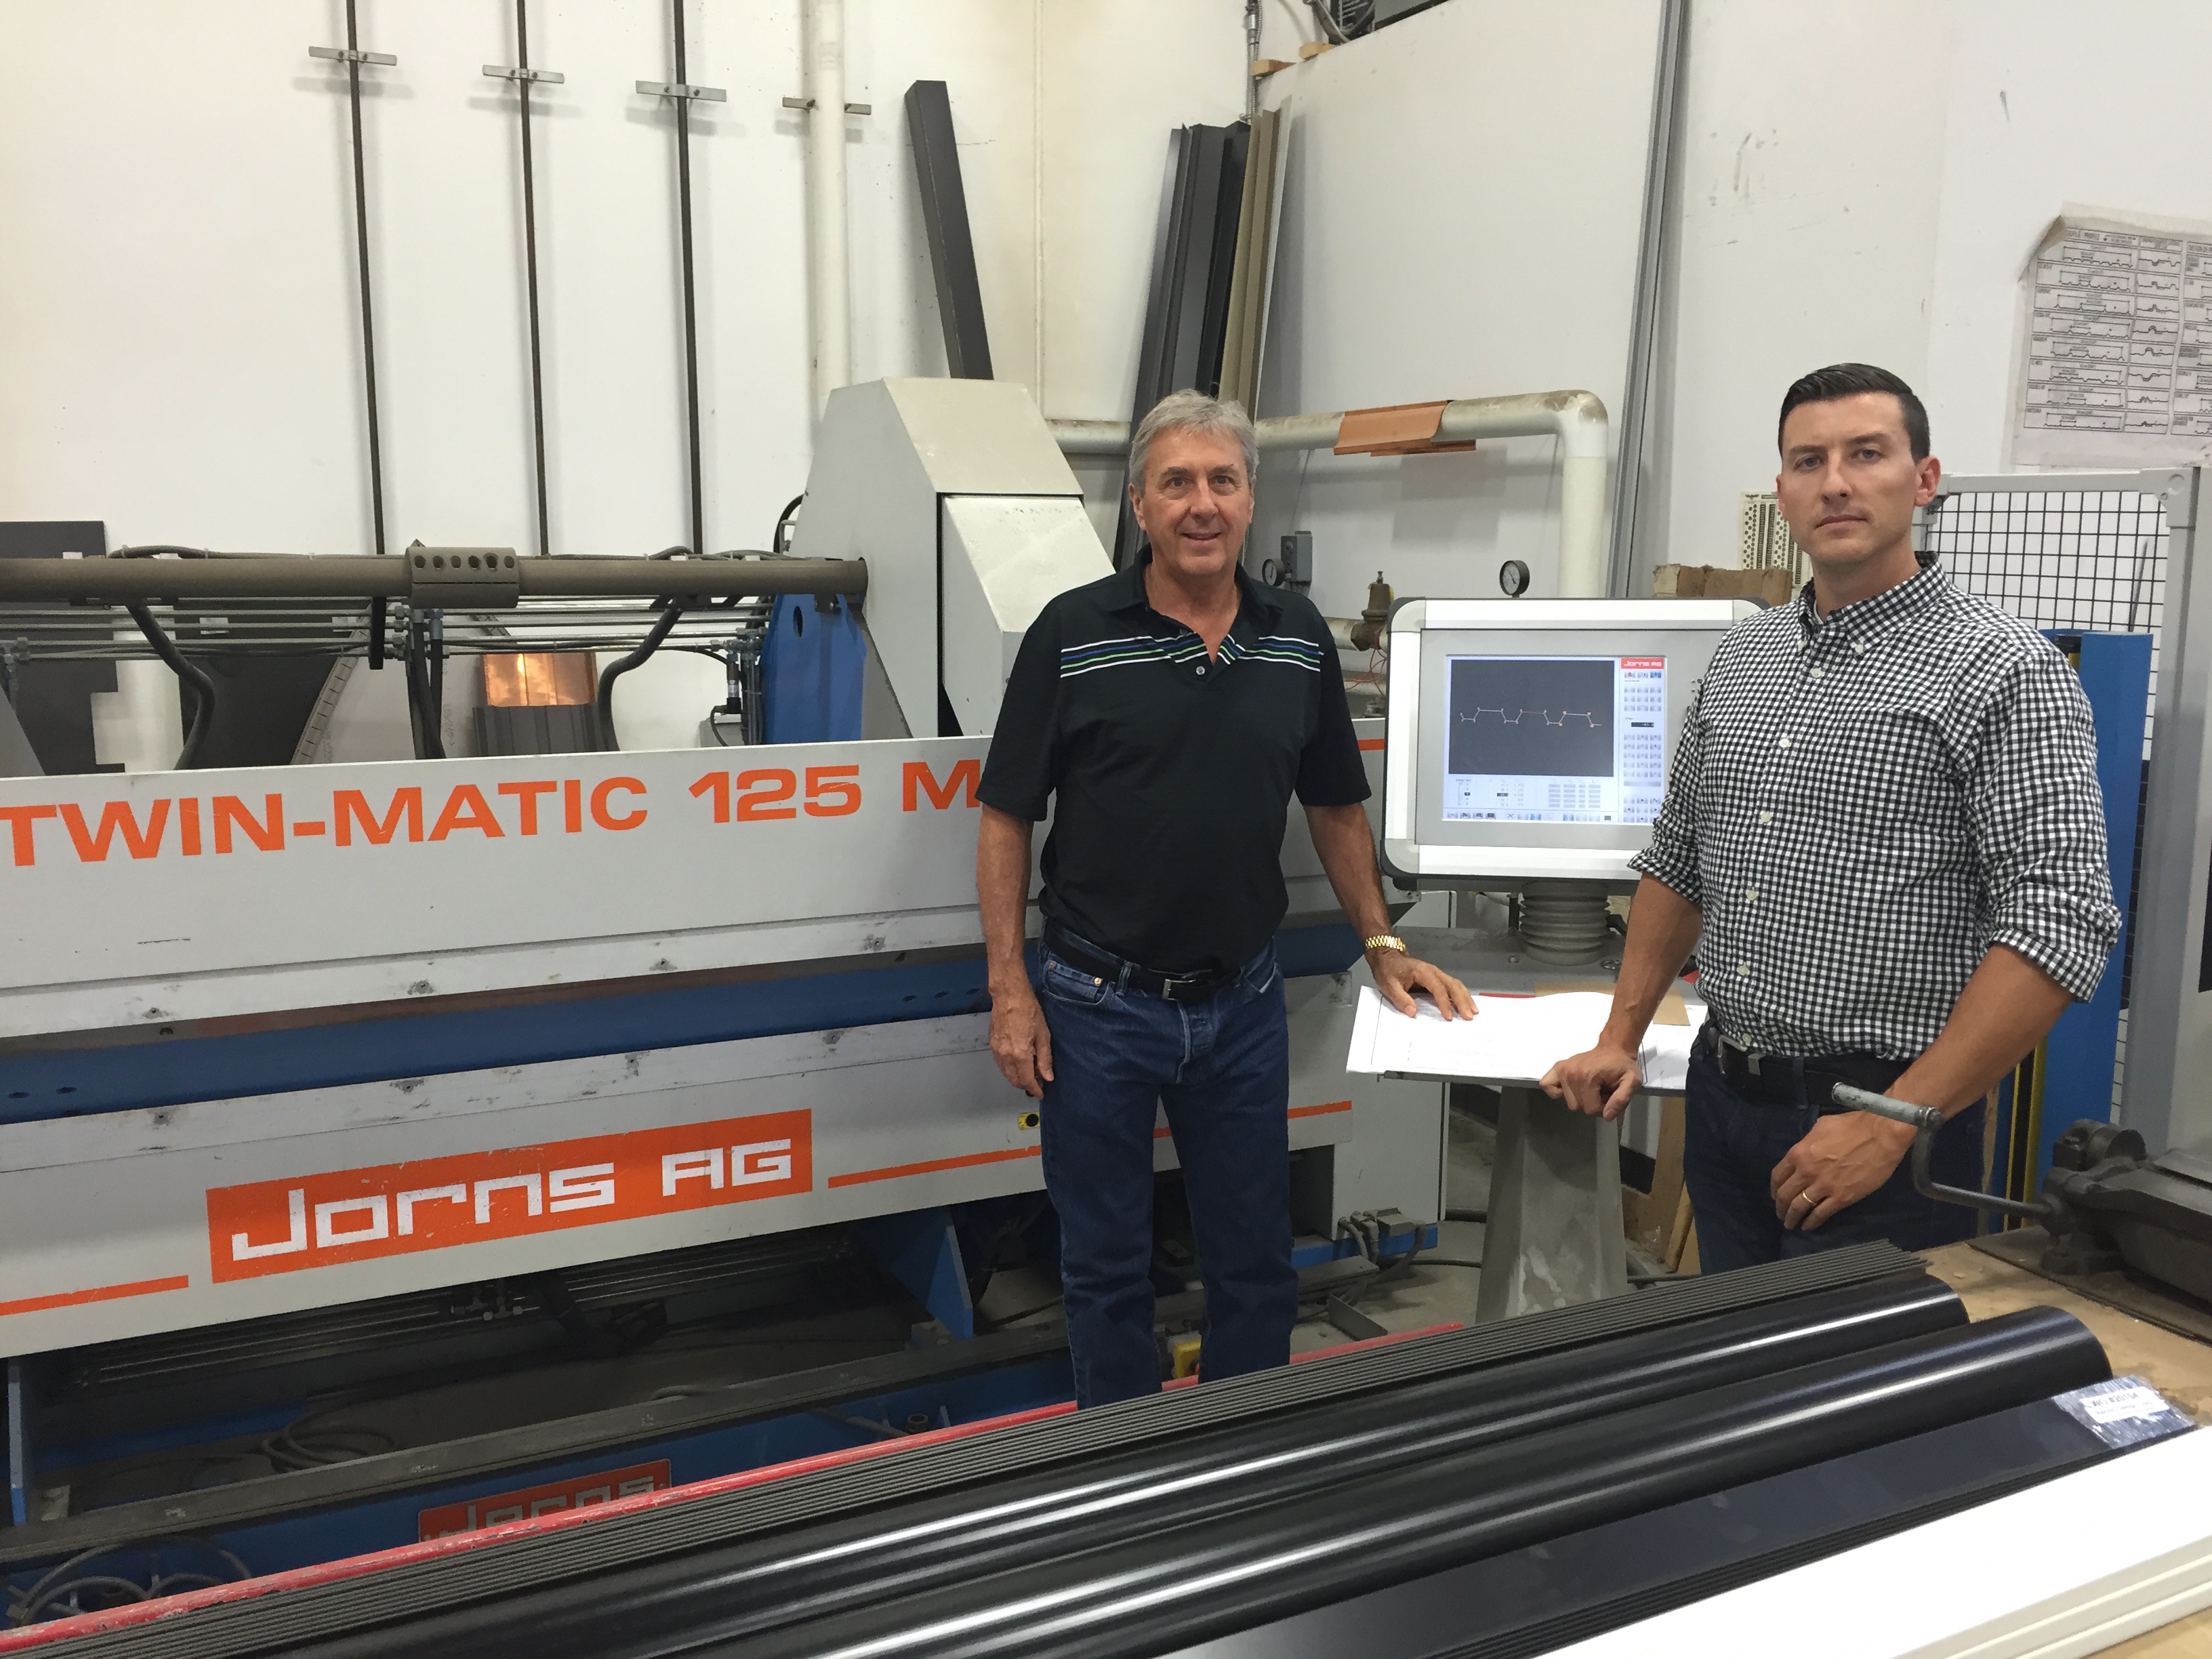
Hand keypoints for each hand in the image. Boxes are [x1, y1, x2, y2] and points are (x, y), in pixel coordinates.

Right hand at [988, 982, 1054, 1098]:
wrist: (1009, 996)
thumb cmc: (1029, 1012)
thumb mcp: (1043, 1035)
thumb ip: (1044, 1059)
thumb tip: (1047, 1077)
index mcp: (1020, 1055)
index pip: (1027, 1081)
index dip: (1035, 1090)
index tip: (1041, 1093)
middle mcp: (1006, 1057)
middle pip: (1014, 1081)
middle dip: (1026, 1085)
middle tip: (1038, 1081)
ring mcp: (997, 1051)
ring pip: (1006, 1074)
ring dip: (1017, 1078)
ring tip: (1030, 1073)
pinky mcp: (992, 1045)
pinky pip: (1000, 1065)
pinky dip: (1009, 1069)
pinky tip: (1018, 1063)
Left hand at [1372, 951, 1475, 1019]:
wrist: (1387, 958)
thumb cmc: (1388, 971)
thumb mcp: (1389, 986)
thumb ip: (1401, 999)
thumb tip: (1413, 1012)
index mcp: (1423, 972)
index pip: (1438, 988)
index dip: (1444, 1003)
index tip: (1448, 1017)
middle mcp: (1434, 971)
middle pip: (1453, 985)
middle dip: (1462, 1001)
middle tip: (1469, 1016)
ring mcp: (1437, 974)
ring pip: (1456, 984)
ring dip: (1465, 998)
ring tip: (1473, 1012)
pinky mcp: (1437, 978)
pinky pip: (1453, 985)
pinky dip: (1461, 994)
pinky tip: (1467, 1004)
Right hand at [1541, 1041, 1641, 1119]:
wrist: (1613, 1048)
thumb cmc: (1622, 1065)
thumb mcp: (1632, 1081)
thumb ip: (1621, 1100)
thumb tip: (1606, 1115)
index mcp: (1588, 1077)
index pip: (1591, 1109)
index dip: (1604, 1107)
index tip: (1610, 1095)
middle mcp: (1571, 1073)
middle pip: (1578, 1107)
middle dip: (1592, 1103)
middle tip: (1602, 1090)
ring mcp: (1562, 1070)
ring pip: (1568, 1102)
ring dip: (1581, 1099)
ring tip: (1592, 1087)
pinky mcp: (1557, 1068)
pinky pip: (1548, 1086)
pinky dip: (1557, 1091)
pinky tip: (1571, 1088)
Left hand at [1771, 1113, 1915, 1229]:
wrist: (1881, 1135)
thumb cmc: (1853, 1126)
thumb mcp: (1821, 1127)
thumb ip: (1808, 1142)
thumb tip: (1805, 1152)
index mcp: (1799, 1153)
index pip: (1778, 1176)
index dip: (1774, 1188)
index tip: (1774, 1195)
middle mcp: (1806, 1172)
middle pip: (1785, 1194)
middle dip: (1780, 1207)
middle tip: (1780, 1214)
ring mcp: (1824, 1186)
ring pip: (1799, 1207)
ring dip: (1792, 1218)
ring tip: (1790, 1225)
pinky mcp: (1842, 1197)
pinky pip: (1821, 1214)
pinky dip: (1812, 1223)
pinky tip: (1808, 1227)